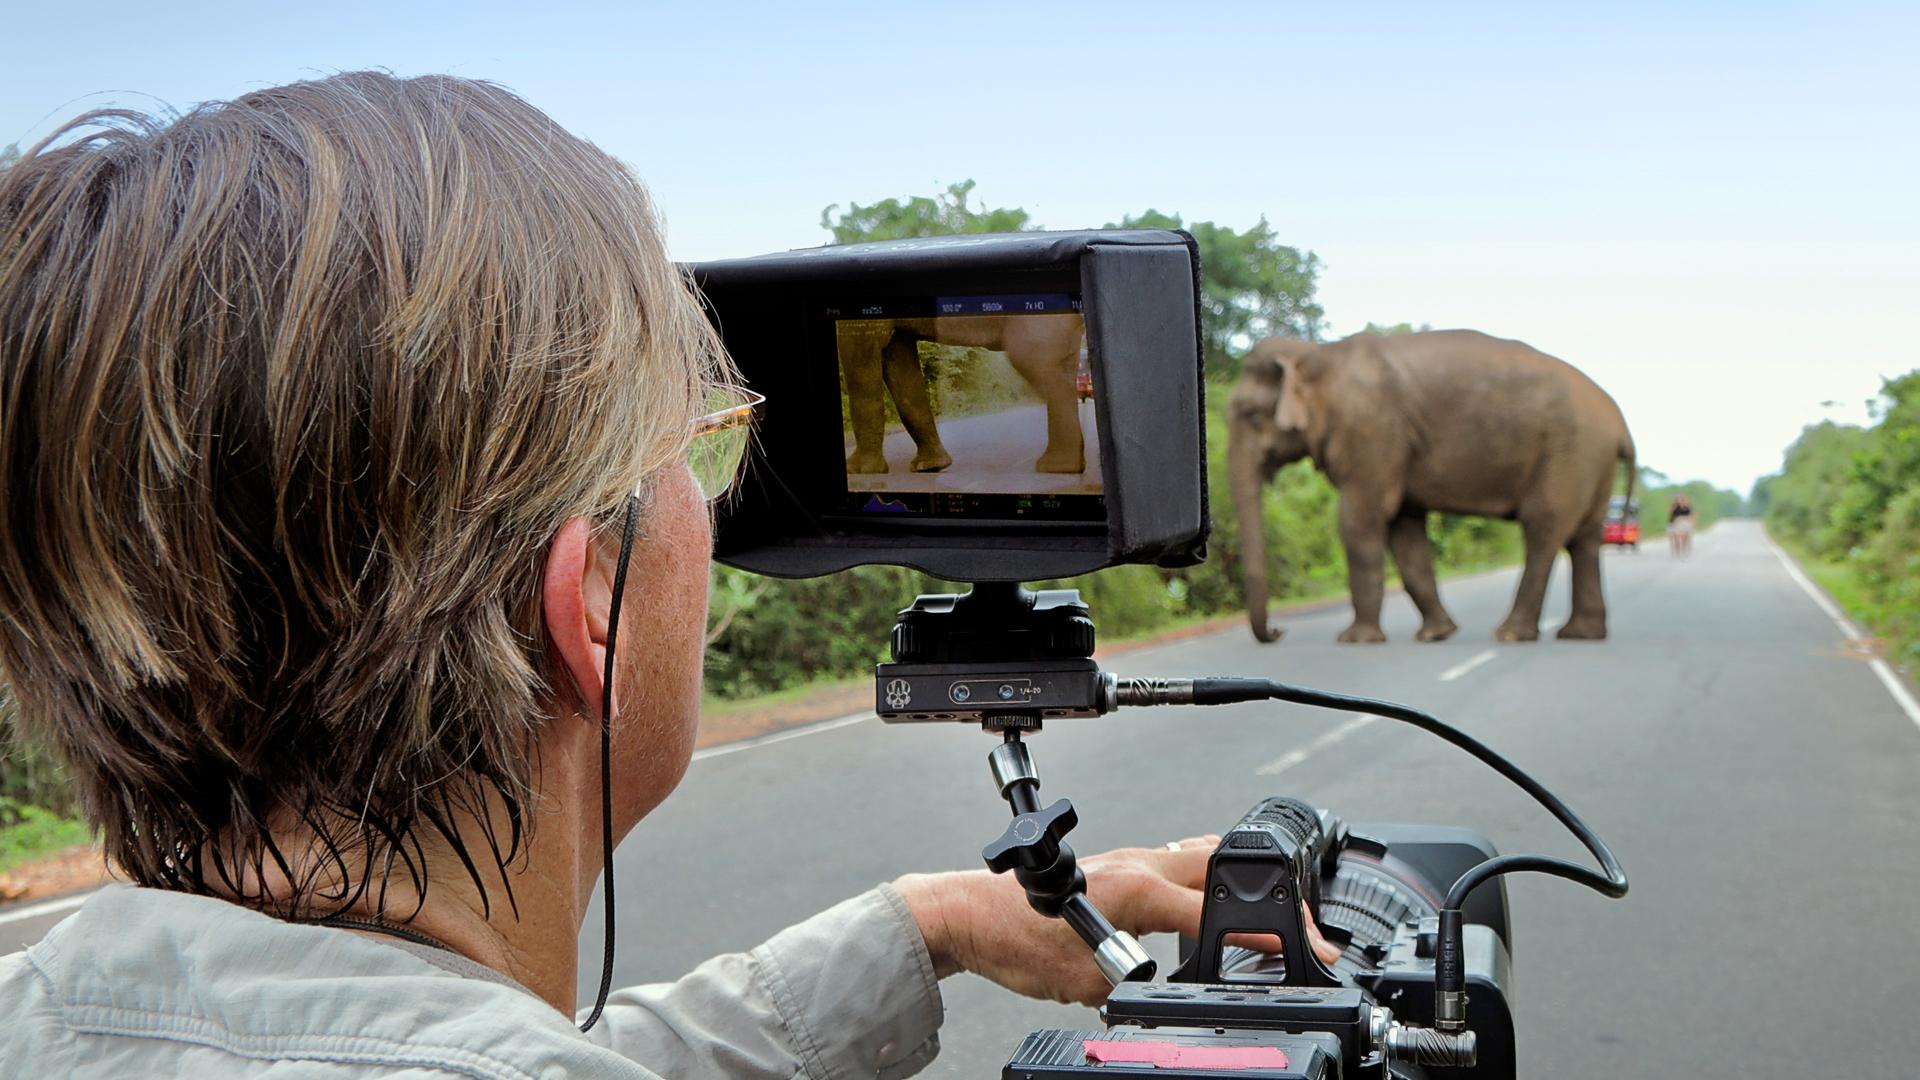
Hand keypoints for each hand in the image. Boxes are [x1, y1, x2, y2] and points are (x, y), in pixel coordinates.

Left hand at [894, 835, 1342, 1006]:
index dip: (1265, 937)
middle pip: (1225, 868)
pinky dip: (1208, 879)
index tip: (1306, 951)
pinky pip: (1178, 862)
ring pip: (1203, 856)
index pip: (1218, 912)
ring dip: (1241, 881)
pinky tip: (1214, 896)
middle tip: (1305, 930)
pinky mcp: (1118, 866)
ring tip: (1275, 912)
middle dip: (1271, 898)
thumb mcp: (1081, 982)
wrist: (966, 910)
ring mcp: (1130, 859)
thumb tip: (1162, 994)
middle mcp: (1140, 863)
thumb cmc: (1011, 938)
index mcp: (1138, 888)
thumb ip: (1132, 986)